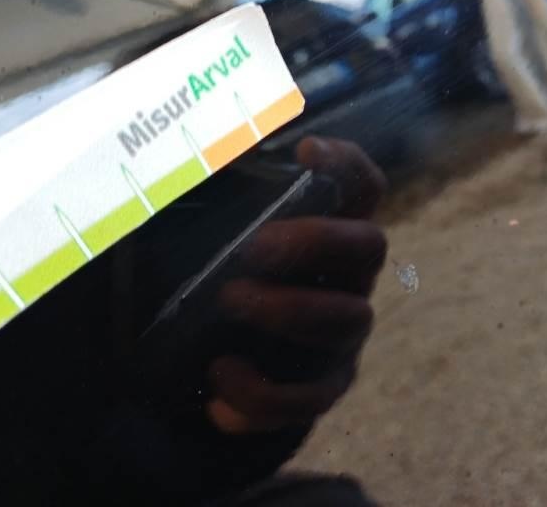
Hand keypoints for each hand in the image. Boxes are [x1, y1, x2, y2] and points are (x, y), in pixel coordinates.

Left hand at [205, 137, 386, 433]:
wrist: (211, 362)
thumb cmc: (216, 277)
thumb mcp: (206, 230)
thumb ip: (206, 194)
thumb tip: (177, 150)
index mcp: (327, 230)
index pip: (361, 187)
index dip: (346, 164)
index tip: (306, 149)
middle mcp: (348, 277)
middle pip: (369, 246)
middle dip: (316, 241)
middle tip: (255, 247)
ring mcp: (342, 333)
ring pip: (348, 321)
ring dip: (290, 311)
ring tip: (230, 302)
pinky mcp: (323, 385)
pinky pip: (311, 398)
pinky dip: (264, 396)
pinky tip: (216, 383)